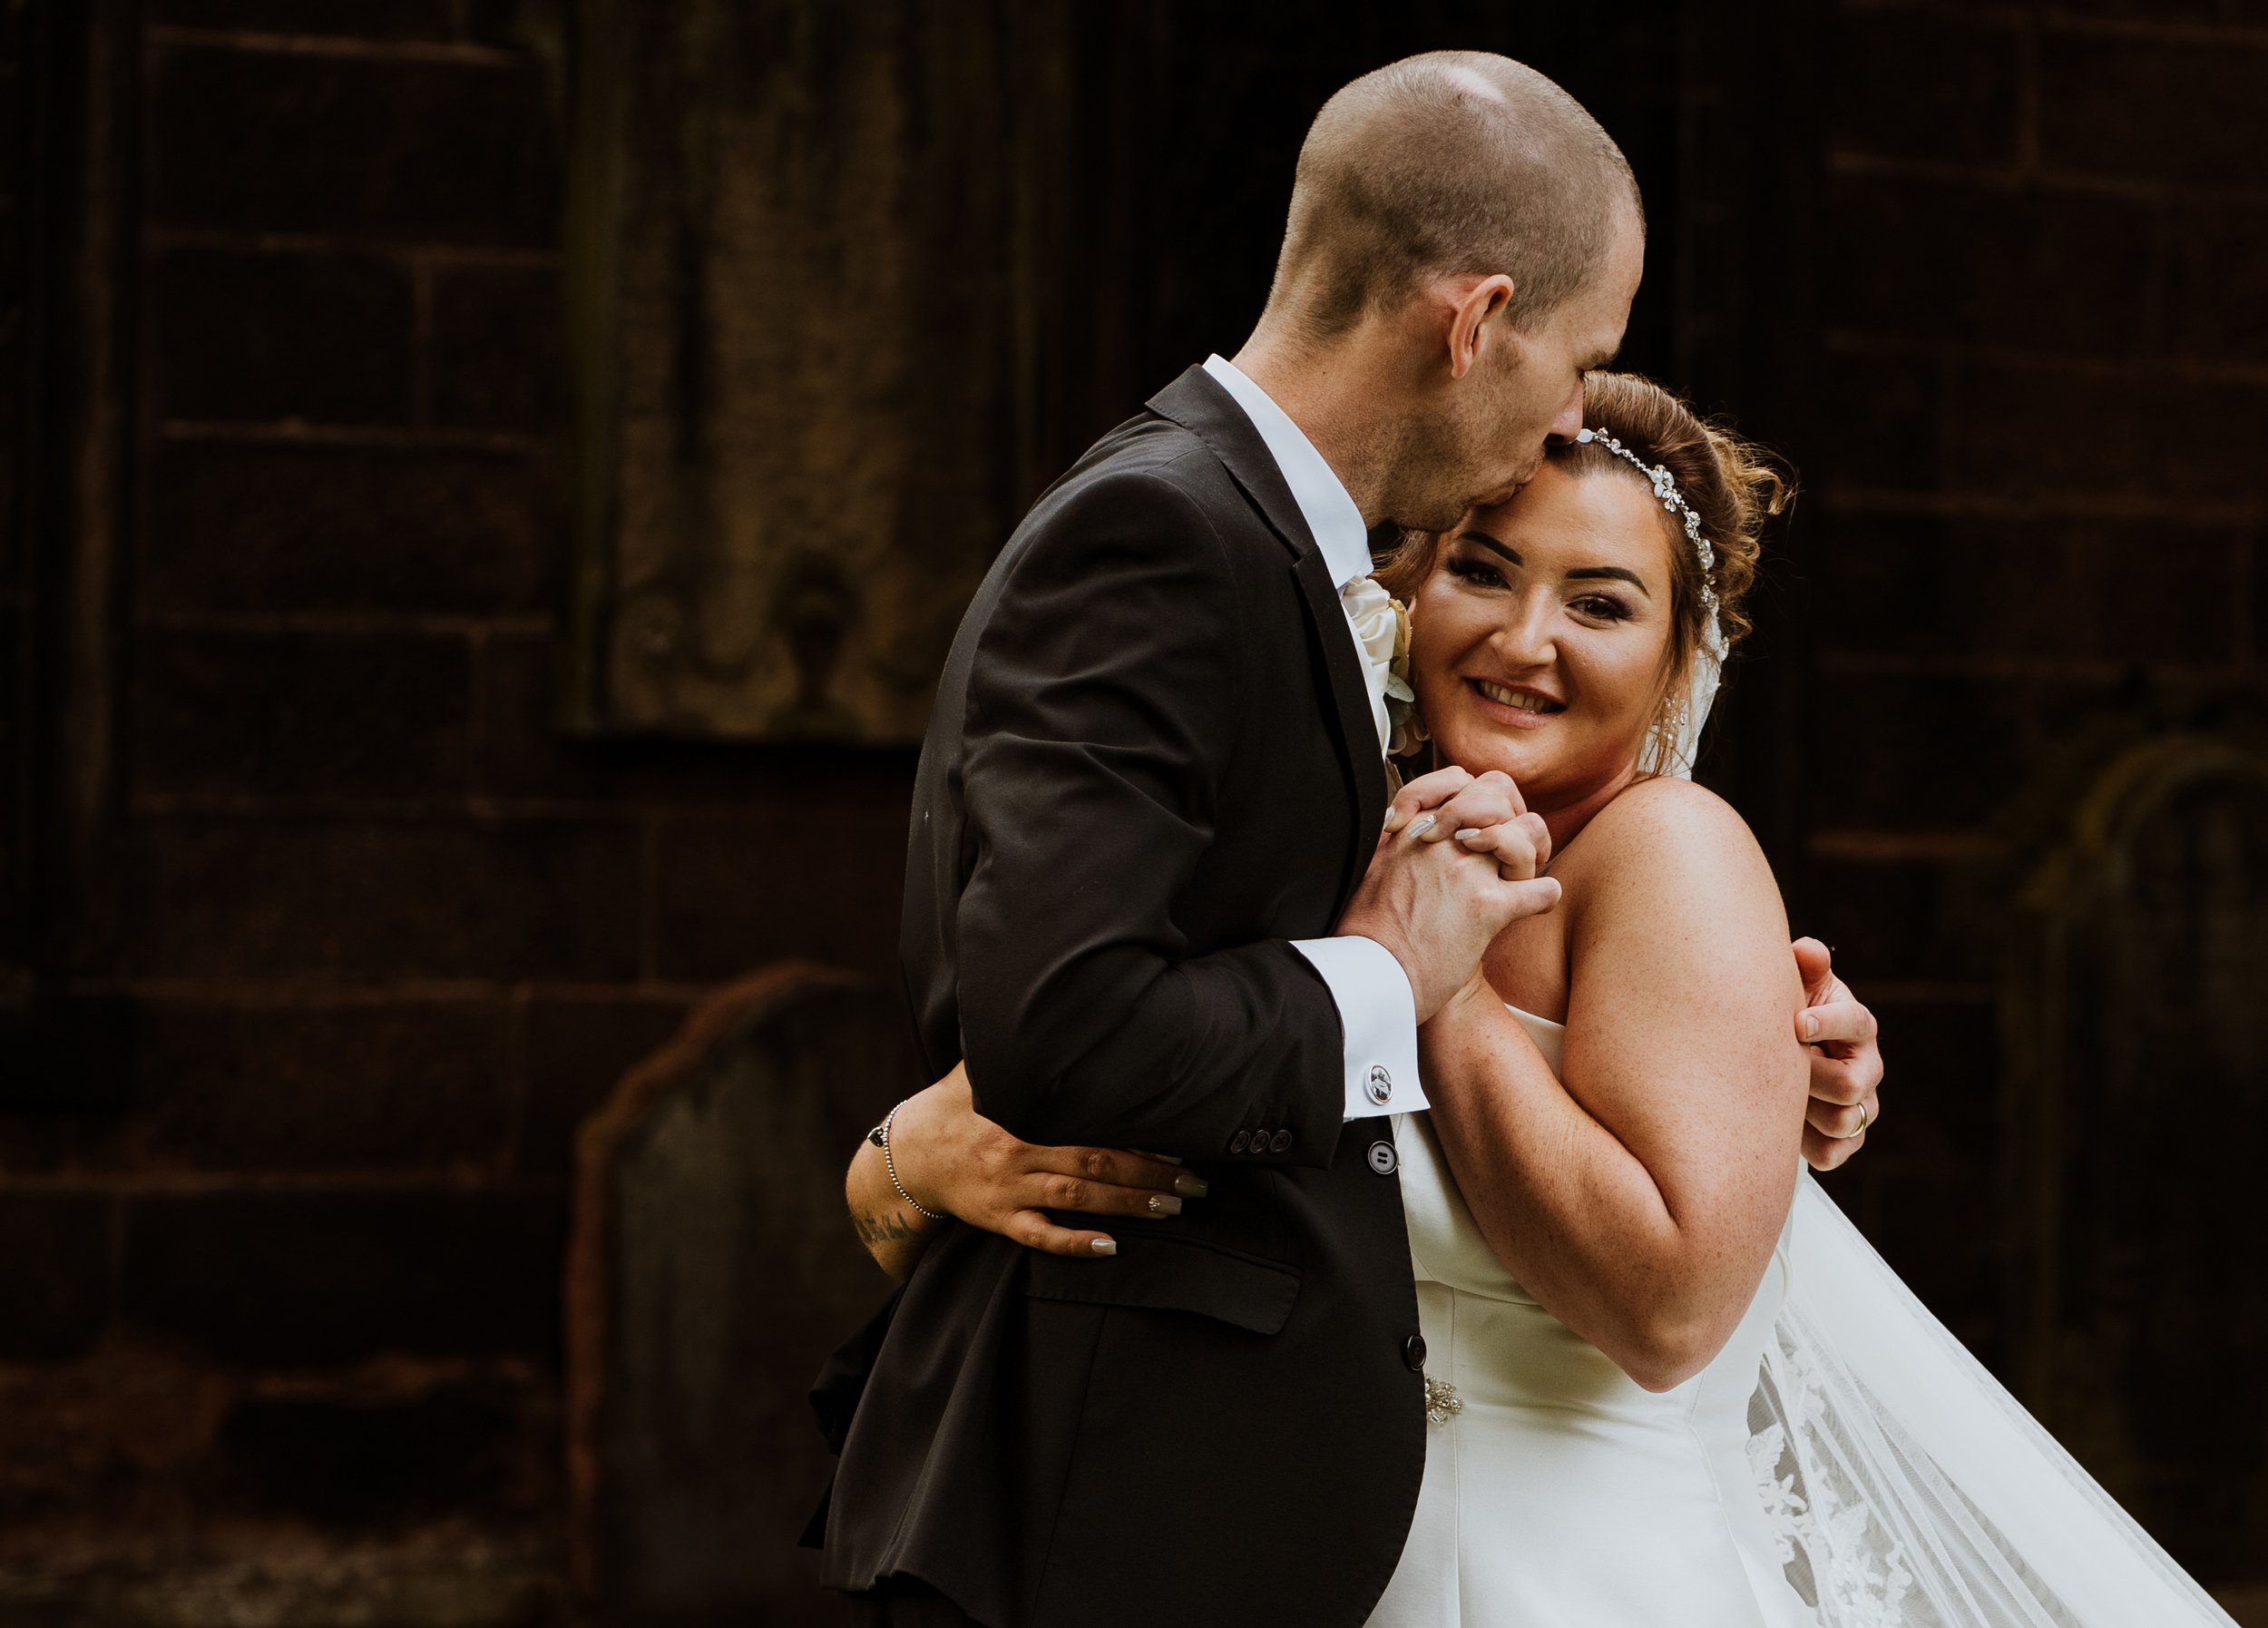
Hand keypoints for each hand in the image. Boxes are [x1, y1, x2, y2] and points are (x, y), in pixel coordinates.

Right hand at [868, 1064, 1202, 1261]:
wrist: (909, 1153)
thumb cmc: (956, 1104)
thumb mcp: (980, 1067)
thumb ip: (1017, 1046)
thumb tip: (1054, 1000)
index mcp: (1021, 1112)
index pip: (1087, 1122)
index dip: (1134, 1131)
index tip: (1178, 1136)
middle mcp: (1017, 1151)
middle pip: (1093, 1164)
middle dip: (1149, 1175)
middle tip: (1195, 1183)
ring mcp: (1009, 1190)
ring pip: (1076, 1200)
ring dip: (1128, 1206)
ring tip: (1173, 1208)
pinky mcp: (999, 1220)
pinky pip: (1038, 1237)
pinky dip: (1074, 1244)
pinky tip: (1110, 1248)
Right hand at [1343, 766, 1560, 1021]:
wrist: (1369, 978)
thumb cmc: (1366, 935)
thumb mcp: (1366, 868)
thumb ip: (1393, 842)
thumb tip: (1404, 827)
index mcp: (1411, 829)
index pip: (1460, 779)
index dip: (1478, 796)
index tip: (1475, 824)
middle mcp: (1439, 841)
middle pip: (1500, 792)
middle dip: (1511, 815)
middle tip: (1506, 848)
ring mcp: (1466, 872)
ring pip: (1528, 830)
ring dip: (1531, 852)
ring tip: (1519, 877)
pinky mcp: (1487, 910)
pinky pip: (1542, 889)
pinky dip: (1544, 897)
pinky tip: (1534, 905)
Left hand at [1791, 937, 1883, 1170]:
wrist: (1782, 1060)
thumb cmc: (1789, 1015)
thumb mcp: (1797, 987)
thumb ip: (1805, 966)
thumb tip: (1805, 951)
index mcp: (1859, 1025)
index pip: (1856, 1023)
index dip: (1827, 1023)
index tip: (1795, 1023)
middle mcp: (1869, 1068)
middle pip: (1848, 1084)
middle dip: (1807, 1076)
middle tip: (1775, 1067)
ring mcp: (1862, 1107)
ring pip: (1840, 1121)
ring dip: (1800, 1109)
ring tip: (1774, 1093)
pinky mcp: (1848, 1142)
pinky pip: (1828, 1152)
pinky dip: (1800, 1141)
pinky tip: (1780, 1121)